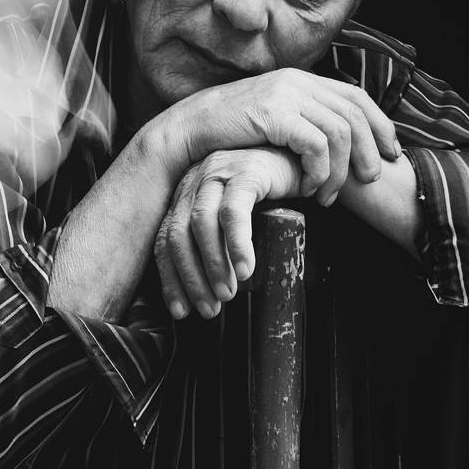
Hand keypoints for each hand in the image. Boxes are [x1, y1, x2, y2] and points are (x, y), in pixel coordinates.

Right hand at [148, 69, 400, 207]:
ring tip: (329, 194)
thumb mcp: (273, 119)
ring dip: (341, 169)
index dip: (380, 125)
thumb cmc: (231, 132)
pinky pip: (316, 144)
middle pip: (355, 114)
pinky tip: (308, 187)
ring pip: (340, 131)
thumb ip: (303, 122)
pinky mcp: (274, 114)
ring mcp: (287, 95)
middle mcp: (299, 82)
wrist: (190, 128)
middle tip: (369, 181)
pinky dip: (319, 170)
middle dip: (369, 151)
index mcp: (303, 79)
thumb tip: (336, 145)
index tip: (391, 153)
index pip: (357, 96)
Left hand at [155, 146, 309, 317]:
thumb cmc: (270, 193)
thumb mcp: (236, 218)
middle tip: (210, 309)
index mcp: (187, 195)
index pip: (166, 241)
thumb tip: (212, 291)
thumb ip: (220, 242)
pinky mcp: (245, 170)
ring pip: (201, 223)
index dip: (172, 279)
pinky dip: (237, 244)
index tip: (181, 311)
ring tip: (228, 294)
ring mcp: (218, 172)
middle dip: (191, 278)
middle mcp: (195, 181)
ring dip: (212, 264)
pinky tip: (245, 269)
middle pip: (178, 235)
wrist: (301, 156)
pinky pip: (234, 211)